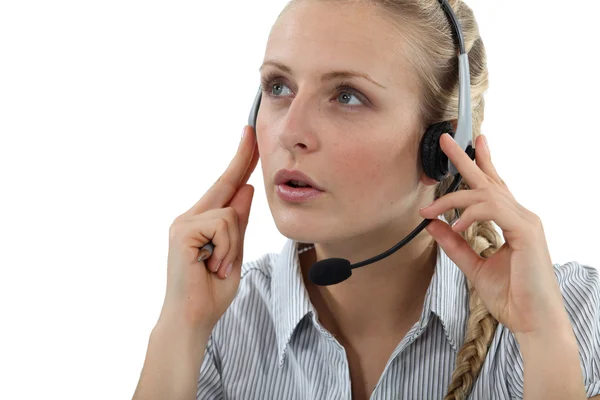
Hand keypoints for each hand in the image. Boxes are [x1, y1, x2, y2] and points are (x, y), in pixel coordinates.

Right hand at [160, 125, 259, 332]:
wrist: (194, 318)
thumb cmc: (212, 290)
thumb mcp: (234, 252)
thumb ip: (238, 223)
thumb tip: (247, 190)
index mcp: (203, 222)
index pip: (226, 187)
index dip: (239, 163)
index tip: (248, 138)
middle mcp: (191, 217)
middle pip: (225, 183)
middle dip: (241, 159)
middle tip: (250, 130)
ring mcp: (184, 222)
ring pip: (230, 212)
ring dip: (234, 246)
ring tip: (220, 267)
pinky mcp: (184, 230)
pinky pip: (223, 225)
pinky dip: (227, 249)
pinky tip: (213, 266)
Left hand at [419, 133, 566, 335]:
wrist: (533, 322)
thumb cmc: (511, 296)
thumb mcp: (473, 266)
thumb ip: (455, 244)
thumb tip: (433, 225)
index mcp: (511, 222)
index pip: (494, 187)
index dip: (482, 163)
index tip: (471, 144)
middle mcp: (521, 216)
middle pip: (490, 180)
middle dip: (466, 158)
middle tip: (446, 139)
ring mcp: (526, 222)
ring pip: (485, 194)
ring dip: (453, 199)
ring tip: (430, 210)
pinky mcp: (526, 231)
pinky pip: (493, 210)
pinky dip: (471, 215)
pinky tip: (457, 226)